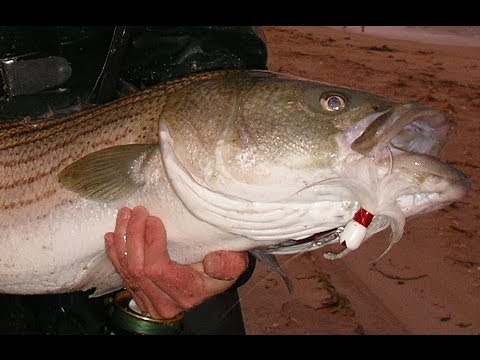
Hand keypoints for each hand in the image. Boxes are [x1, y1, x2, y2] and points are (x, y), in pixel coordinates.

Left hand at [104, 206, 248, 319]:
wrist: (216, 280)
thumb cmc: (225, 266)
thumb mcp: (235, 263)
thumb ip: (229, 264)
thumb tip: (212, 262)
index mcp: (189, 292)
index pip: (158, 269)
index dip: (151, 243)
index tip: (154, 219)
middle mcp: (167, 302)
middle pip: (138, 269)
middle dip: (133, 236)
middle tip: (137, 211)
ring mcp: (152, 302)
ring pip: (126, 271)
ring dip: (122, 240)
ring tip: (125, 215)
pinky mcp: (142, 297)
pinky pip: (122, 276)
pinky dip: (115, 254)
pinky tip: (112, 237)